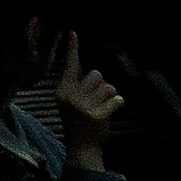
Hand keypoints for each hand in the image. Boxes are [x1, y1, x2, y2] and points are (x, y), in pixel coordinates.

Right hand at [54, 30, 120, 169]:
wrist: (82, 147)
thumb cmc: (78, 121)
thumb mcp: (69, 102)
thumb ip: (76, 85)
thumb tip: (89, 70)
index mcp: (63, 91)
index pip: (70, 66)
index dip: (72, 48)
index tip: (73, 33)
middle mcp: (71, 97)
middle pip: (97, 75)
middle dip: (101, 85)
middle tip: (95, 100)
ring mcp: (84, 106)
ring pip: (108, 86)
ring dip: (110, 96)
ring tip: (101, 107)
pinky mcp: (98, 115)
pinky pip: (117, 99)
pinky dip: (118, 103)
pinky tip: (110, 111)